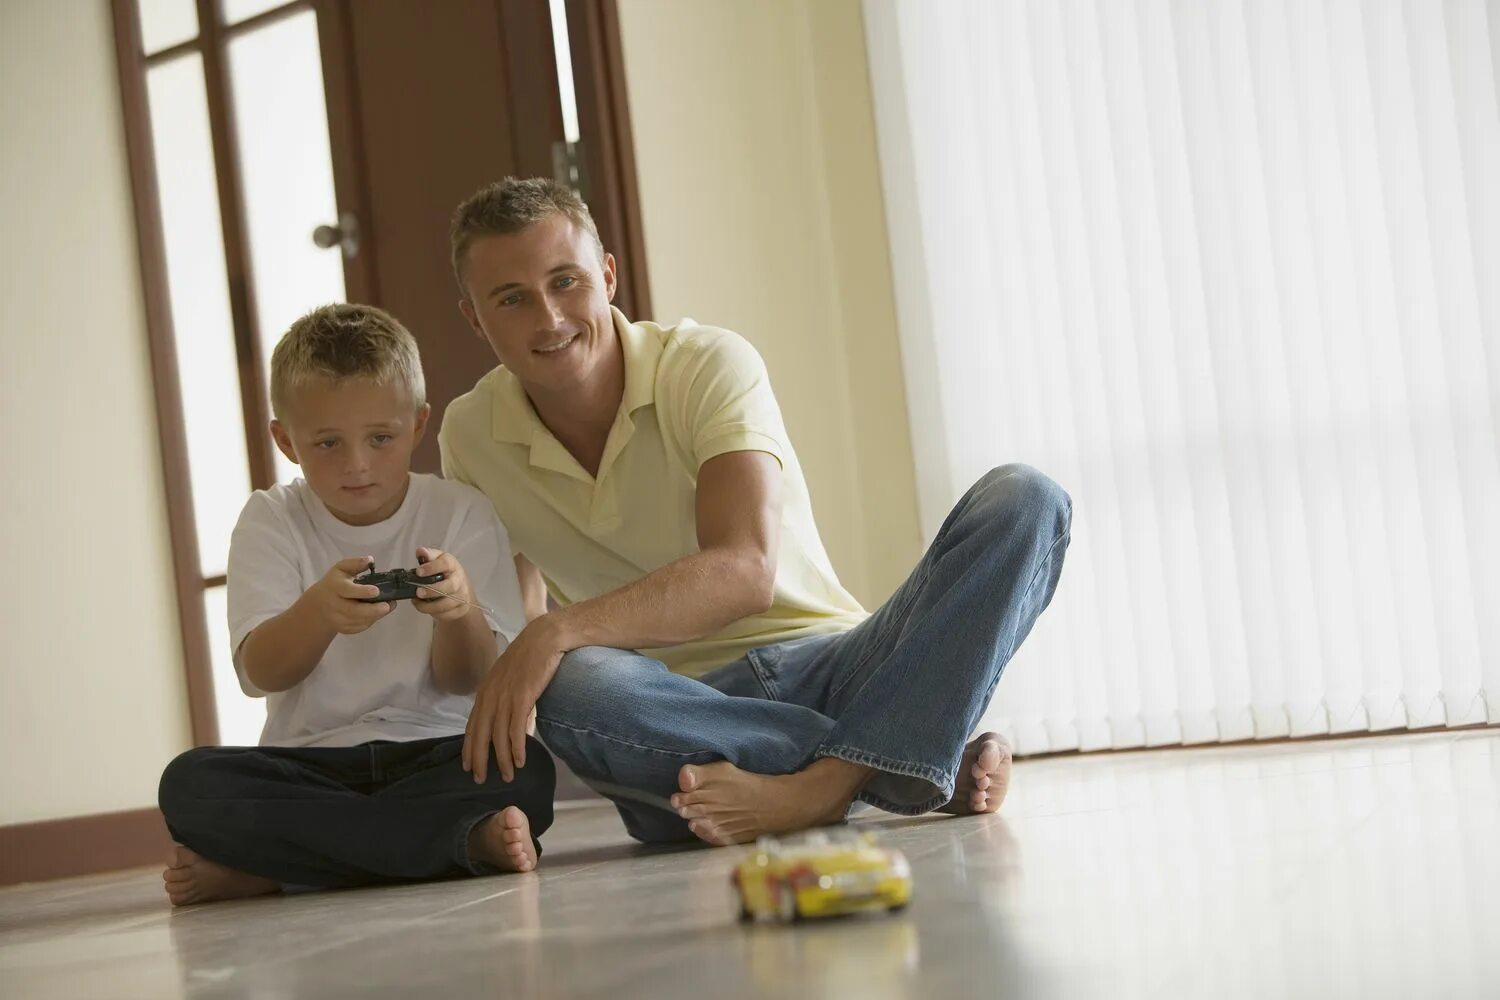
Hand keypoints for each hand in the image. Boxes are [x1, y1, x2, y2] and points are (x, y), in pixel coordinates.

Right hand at [306, 556, 392, 634]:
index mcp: (334, 587)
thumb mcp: (341, 569)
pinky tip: (377, 614)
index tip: (376, 591)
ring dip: (374, 616)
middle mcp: (334, 605)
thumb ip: (355, 564)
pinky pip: (358, 627)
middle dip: (372, 610)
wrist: (318, 605)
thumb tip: (370, 560)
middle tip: (387, 606)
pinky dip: (369, 622)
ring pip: (358, 621)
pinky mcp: (342, 628)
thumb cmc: (334, 584)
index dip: (362, 592)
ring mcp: (337, 619)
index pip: (347, 591)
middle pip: (353, 611)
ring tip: (387, 607)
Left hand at [410, 547, 475, 623]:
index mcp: (452, 565)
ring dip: (429, 606)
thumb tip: (420, 551)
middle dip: (432, 590)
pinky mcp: (460, 609)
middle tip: (418, 592)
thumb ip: (428, 555)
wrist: (461, 590)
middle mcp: (459, 580)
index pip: (445, 564)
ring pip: (446, 604)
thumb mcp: (437, 560)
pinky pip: (446, 614)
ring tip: (416, 601)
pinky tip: (423, 607)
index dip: (432, 567)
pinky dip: (433, 612)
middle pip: (450, 586)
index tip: (419, 571)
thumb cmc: (445, 573)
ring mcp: (462, 596)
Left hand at [463, 617, 565, 782]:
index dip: (469, 747)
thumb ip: (506, 696)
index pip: (473, 725)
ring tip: (507, 776)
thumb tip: (511, 719)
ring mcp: (506, 697)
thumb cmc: (531, 656)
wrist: (545, 637)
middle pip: (481, 735)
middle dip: (479, 759)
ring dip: (502, 760)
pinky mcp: (523, 697)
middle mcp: (491, 695)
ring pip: (498, 736)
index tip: (468, 765)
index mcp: (486, 690)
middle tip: (480, 779)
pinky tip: (520, 761)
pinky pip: (516, 730)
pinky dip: (517, 748)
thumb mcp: (511, 677)